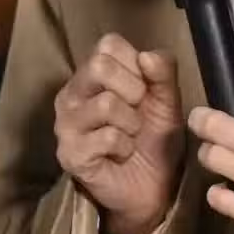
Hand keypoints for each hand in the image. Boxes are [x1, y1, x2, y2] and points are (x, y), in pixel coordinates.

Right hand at [54, 33, 184, 233]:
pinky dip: (125, 146)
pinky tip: (122, 153)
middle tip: (138, 112)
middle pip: (99, 66)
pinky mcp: (69, 153)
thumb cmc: (155, 138)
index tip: (144, 89)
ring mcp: (66, 124)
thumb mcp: (167, 100)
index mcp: (92, 74)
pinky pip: (107, 137)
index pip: (108, 44)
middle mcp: (72, 93)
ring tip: (131, 135)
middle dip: (133, 90)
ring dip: (132, 123)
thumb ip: (163, 73)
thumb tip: (147, 56)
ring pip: (106, 103)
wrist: (152, 189)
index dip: (136, 64)